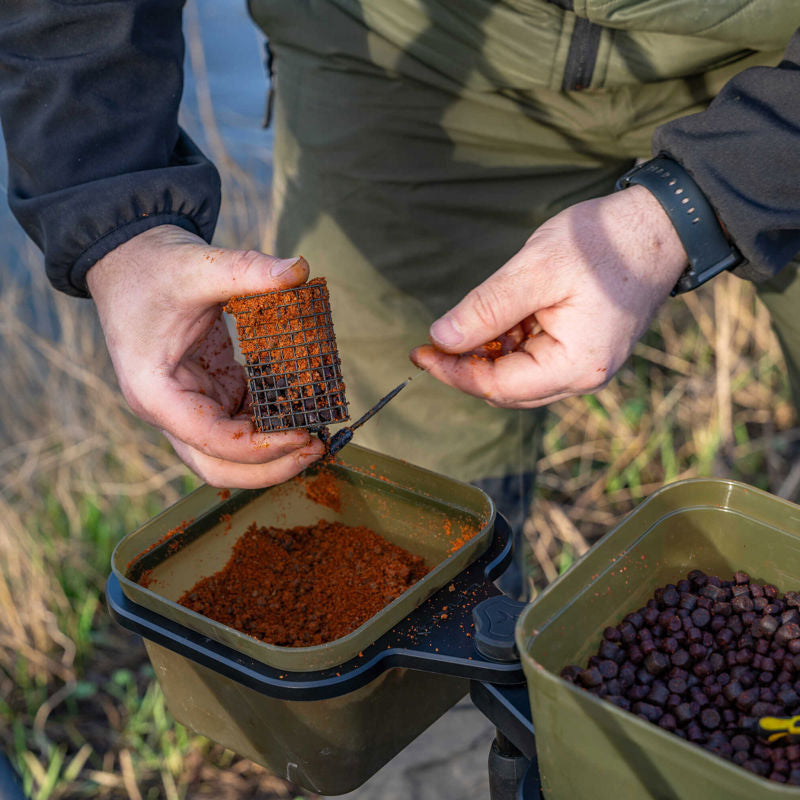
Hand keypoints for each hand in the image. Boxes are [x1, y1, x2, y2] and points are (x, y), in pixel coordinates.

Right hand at [87, 224, 325, 486]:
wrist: (130, 262)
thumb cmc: (152, 269)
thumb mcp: (197, 266)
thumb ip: (247, 270)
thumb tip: (299, 269)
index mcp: (156, 392)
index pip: (211, 441)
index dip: (260, 446)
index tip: (303, 434)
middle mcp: (170, 410)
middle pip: (218, 466)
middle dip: (269, 467)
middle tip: (317, 448)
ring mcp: (190, 405)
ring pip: (230, 454)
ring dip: (272, 452)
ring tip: (317, 436)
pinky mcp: (209, 393)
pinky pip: (241, 423)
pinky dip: (270, 425)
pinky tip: (302, 411)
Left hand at [411, 186, 688, 407]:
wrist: (658, 227)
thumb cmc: (604, 243)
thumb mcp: (536, 269)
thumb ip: (486, 308)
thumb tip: (442, 338)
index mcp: (575, 365)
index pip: (498, 387)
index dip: (454, 372)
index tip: (420, 350)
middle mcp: (582, 377)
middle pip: (506, 390)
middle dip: (467, 367)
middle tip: (435, 338)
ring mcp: (585, 367)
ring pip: (517, 378)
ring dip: (487, 355)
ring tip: (473, 318)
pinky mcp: (581, 351)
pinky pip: (534, 361)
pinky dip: (508, 345)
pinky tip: (500, 316)